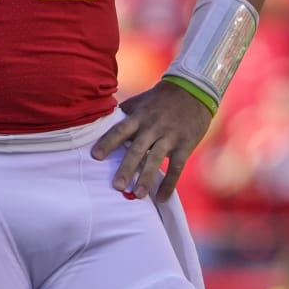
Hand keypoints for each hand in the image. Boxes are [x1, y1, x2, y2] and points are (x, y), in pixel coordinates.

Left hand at [90, 80, 213, 200]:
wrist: (193, 91)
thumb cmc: (160, 99)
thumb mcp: (140, 102)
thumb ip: (123, 114)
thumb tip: (99, 124)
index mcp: (139, 116)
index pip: (120, 130)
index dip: (108, 142)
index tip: (95, 156)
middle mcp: (152, 127)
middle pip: (137, 149)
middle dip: (126, 168)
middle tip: (116, 186)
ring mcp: (169, 137)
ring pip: (156, 160)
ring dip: (147, 179)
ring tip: (138, 195)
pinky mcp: (185, 145)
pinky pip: (176, 167)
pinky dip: (169, 183)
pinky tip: (161, 198)